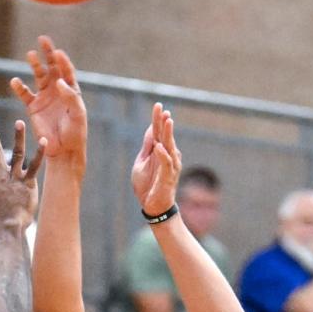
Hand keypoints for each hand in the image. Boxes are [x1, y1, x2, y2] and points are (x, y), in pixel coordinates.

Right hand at [9, 36, 86, 168]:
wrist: (63, 150)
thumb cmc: (75, 133)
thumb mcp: (78, 114)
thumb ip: (70, 96)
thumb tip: (59, 81)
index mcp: (71, 89)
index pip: (66, 70)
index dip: (62, 60)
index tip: (57, 52)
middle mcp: (58, 90)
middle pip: (52, 67)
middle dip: (48, 53)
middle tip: (43, 40)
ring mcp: (45, 97)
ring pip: (38, 77)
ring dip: (34, 65)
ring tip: (30, 55)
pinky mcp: (34, 107)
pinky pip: (25, 94)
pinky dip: (19, 87)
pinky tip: (15, 81)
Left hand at [131, 102, 181, 217]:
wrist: (151, 205)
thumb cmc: (147, 185)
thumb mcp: (142, 162)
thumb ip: (147, 147)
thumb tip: (150, 129)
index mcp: (159, 151)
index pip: (159, 132)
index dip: (158, 119)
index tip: (158, 105)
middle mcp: (168, 156)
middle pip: (165, 135)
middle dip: (164, 122)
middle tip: (163, 109)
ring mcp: (170, 166)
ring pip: (170, 146)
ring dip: (168, 134)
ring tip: (167, 121)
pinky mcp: (168, 177)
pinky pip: (166, 164)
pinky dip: (162, 155)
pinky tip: (159, 146)